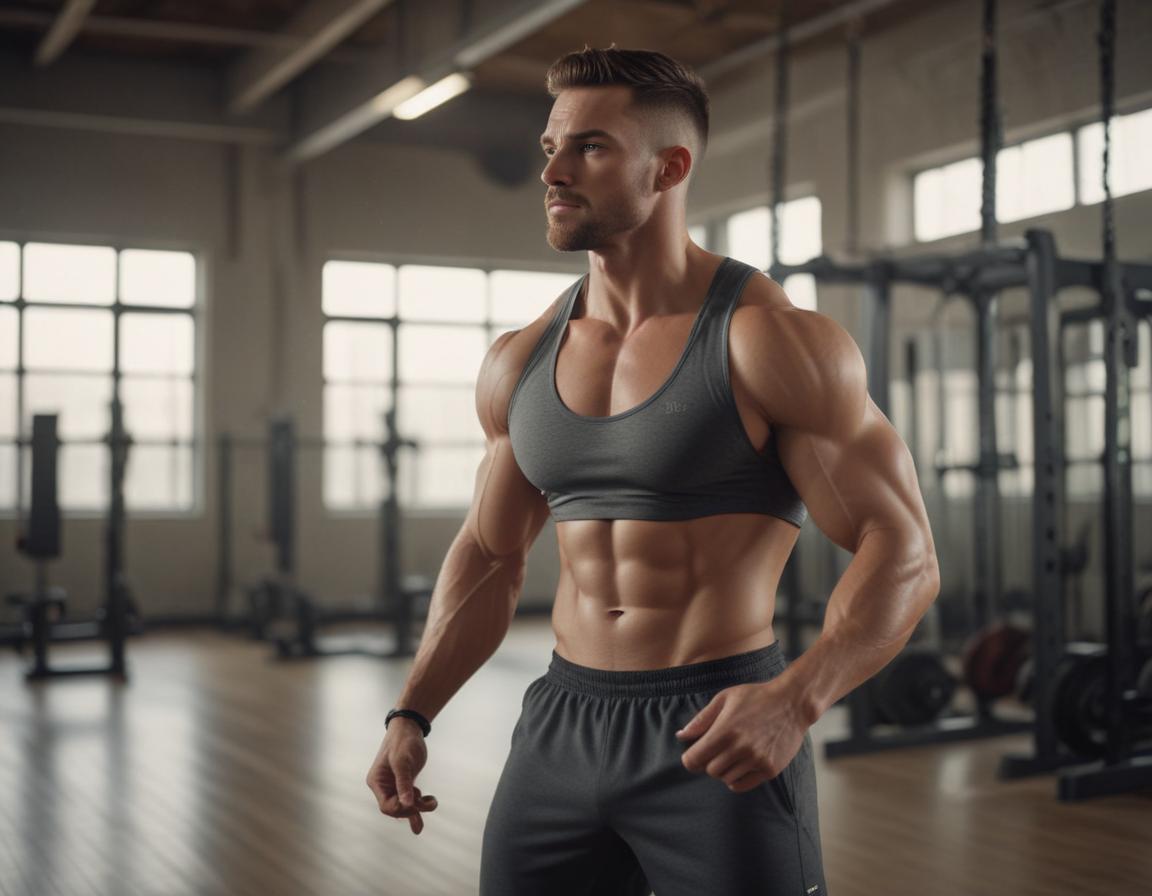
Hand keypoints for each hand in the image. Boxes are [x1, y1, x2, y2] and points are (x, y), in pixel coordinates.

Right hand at [365, 719, 439, 834]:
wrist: (409, 727)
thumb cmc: (402, 741)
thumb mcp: (401, 761)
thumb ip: (403, 783)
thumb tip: (406, 804)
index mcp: (377, 782)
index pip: (386, 806)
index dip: (401, 809)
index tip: (416, 803)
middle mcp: (384, 786)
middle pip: (396, 809)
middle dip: (412, 809)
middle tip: (428, 803)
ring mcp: (394, 785)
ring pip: (405, 806)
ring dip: (419, 808)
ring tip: (433, 802)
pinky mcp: (405, 783)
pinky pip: (410, 799)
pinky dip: (420, 803)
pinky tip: (430, 800)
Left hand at [675, 678, 807, 792]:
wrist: (792, 703)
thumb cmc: (756, 697)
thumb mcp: (724, 699)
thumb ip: (701, 719)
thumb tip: (681, 736)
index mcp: (725, 730)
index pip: (694, 759)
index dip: (690, 758)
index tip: (694, 753)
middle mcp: (740, 748)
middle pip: (710, 770)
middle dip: (708, 762)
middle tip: (716, 750)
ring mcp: (756, 760)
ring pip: (725, 779)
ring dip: (723, 769)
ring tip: (732, 753)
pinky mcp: (769, 769)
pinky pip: (742, 785)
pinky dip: (736, 779)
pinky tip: (740, 764)